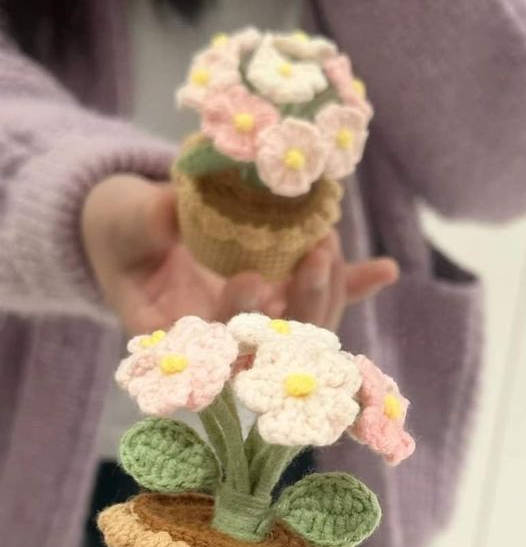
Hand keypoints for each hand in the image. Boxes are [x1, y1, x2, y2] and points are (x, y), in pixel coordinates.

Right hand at [82, 174, 397, 334]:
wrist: (133, 229)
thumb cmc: (118, 229)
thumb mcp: (123, 221)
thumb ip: (148, 219)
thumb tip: (177, 204)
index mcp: (180, 334)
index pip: (218, 343)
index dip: (242, 321)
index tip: (255, 282)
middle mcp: (227, 338)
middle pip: (273, 343)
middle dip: (301, 306)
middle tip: (315, 255)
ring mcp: (259, 320)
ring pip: (304, 323)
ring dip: (326, 288)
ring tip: (331, 241)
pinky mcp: (281, 296)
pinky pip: (322, 295)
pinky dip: (352, 283)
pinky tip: (386, 270)